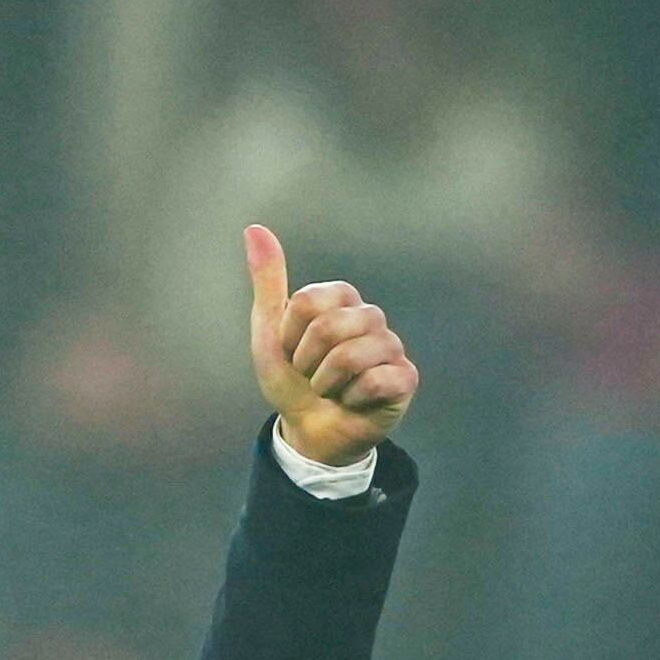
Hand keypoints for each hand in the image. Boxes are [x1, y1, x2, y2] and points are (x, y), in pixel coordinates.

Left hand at [246, 224, 416, 466]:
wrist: (309, 430)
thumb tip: (254, 228)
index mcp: (340, 299)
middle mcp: (369, 317)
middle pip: (328, 328)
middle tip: (311, 375)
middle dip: (306, 363)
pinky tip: (354, 401)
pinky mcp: (404, 378)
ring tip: (331, 389)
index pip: (307, 302)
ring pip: (350, 356)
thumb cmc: (292, 380)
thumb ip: (267, 281)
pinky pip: (375, 381)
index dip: (289, 336)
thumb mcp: (269, 332)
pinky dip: (352, 399)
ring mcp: (390, 346)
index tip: (292, 352)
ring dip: (326, 384)